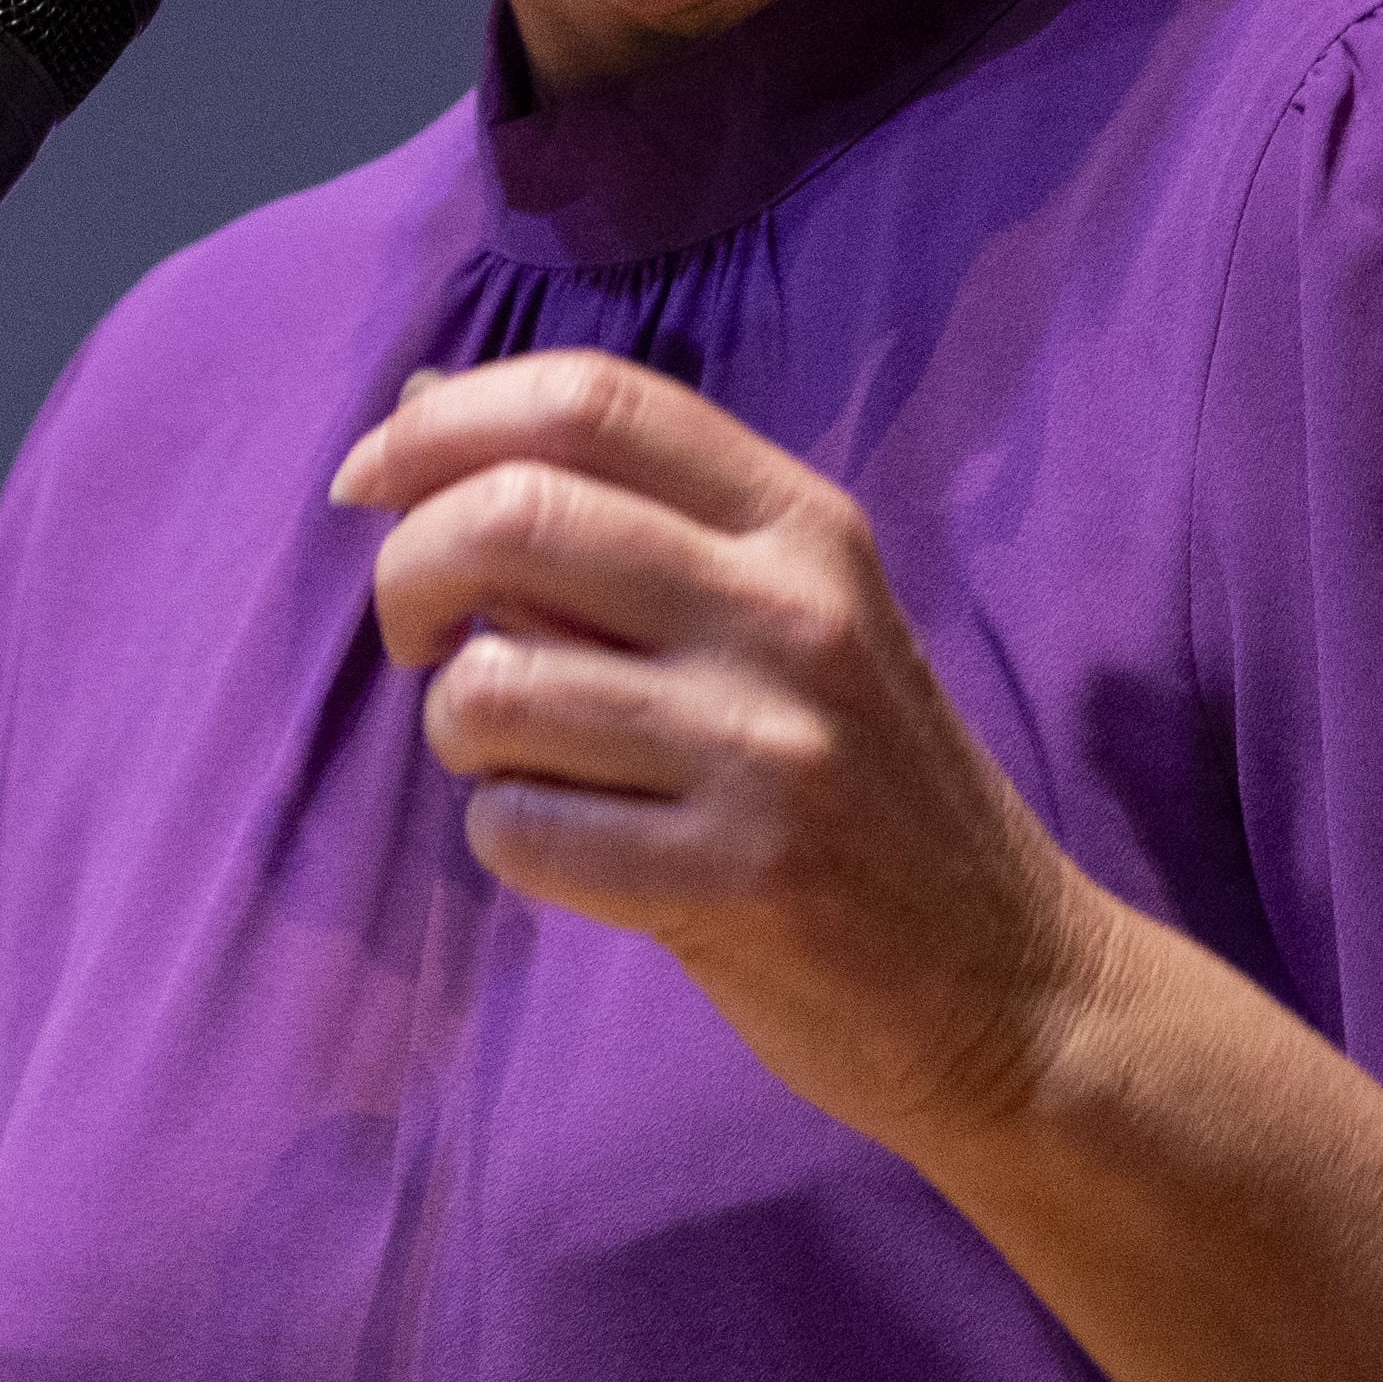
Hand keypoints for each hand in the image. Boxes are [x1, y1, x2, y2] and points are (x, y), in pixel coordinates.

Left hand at [331, 348, 1102, 1154]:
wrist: (1016, 986)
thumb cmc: (853, 787)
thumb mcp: (777, 617)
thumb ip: (616, 517)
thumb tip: (416, 395)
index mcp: (799, 526)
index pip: (590, 399)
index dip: (439, 424)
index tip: (366, 480)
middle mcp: (792, 614)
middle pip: (512, 516)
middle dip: (405, 572)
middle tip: (414, 635)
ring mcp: (771, 747)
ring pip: (491, 686)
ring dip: (457, 729)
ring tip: (522, 763)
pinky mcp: (739, 879)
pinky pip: (518, 830)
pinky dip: (507, 839)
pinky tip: (576, 850)